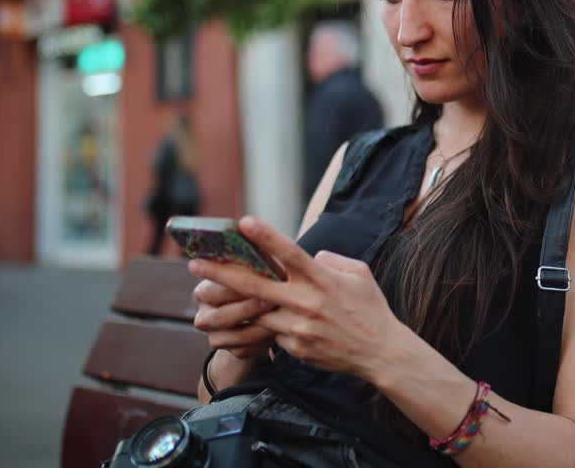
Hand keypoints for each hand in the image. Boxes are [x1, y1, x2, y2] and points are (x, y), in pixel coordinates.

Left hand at [187, 216, 405, 379]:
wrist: (380, 352)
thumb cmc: (370, 308)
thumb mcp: (358, 273)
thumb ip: (331, 260)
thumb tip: (309, 257)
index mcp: (322, 279)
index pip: (289, 253)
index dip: (265, 236)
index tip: (242, 222)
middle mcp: (306, 302)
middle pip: (255, 285)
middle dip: (221, 274)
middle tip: (194, 264)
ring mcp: (298, 328)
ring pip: (259, 312)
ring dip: (241, 304)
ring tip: (215, 297)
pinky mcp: (295, 348)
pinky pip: (274, 333)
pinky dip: (274, 326)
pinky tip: (280, 324)